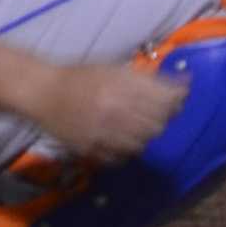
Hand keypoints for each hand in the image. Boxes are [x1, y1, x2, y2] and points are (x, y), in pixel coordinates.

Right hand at [40, 57, 182, 161]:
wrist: (43, 92)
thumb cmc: (81, 77)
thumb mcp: (115, 70)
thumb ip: (147, 79)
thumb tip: (182, 85)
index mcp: (122, 88)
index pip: (165, 100)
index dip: (178, 99)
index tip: (180, 97)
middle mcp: (114, 111)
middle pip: (158, 124)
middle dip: (165, 117)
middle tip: (162, 112)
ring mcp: (101, 133)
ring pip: (142, 143)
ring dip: (147, 134)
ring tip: (142, 124)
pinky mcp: (89, 148)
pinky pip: (120, 157)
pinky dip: (128, 149)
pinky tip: (125, 138)